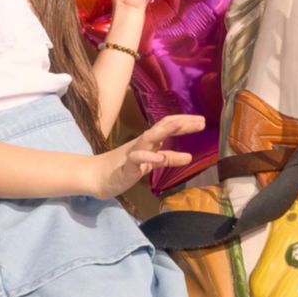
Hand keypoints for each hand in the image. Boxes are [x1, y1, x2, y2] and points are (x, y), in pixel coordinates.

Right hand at [88, 114, 205, 199]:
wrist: (96, 176)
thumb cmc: (124, 167)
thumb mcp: (151, 163)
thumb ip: (168, 158)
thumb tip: (189, 157)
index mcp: (149, 141)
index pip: (167, 126)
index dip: (184, 122)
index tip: (201, 120)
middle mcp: (142, 143)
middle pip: (162, 127)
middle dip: (180, 123)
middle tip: (201, 121)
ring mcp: (133, 153)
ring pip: (149, 138)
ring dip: (165, 130)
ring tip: (180, 125)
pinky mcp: (126, 167)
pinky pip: (137, 159)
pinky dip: (148, 157)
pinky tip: (160, 158)